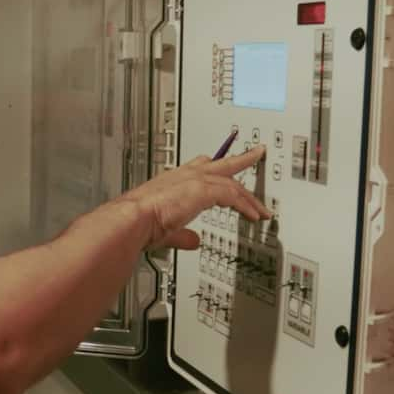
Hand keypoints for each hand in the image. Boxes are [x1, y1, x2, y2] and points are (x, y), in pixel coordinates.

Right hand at [117, 146, 269, 249]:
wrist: (130, 220)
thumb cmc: (138, 224)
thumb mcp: (167, 230)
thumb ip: (183, 235)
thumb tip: (194, 240)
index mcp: (173, 180)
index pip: (200, 168)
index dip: (216, 169)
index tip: (227, 170)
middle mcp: (185, 175)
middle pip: (222, 164)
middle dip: (242, 160)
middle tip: (257, 153)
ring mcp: (194, 180)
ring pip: (231, 182)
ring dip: (249, 197)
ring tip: (263, 207)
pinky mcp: (202, 189)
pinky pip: (233, 195)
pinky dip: (245, 206)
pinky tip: (253, 216)